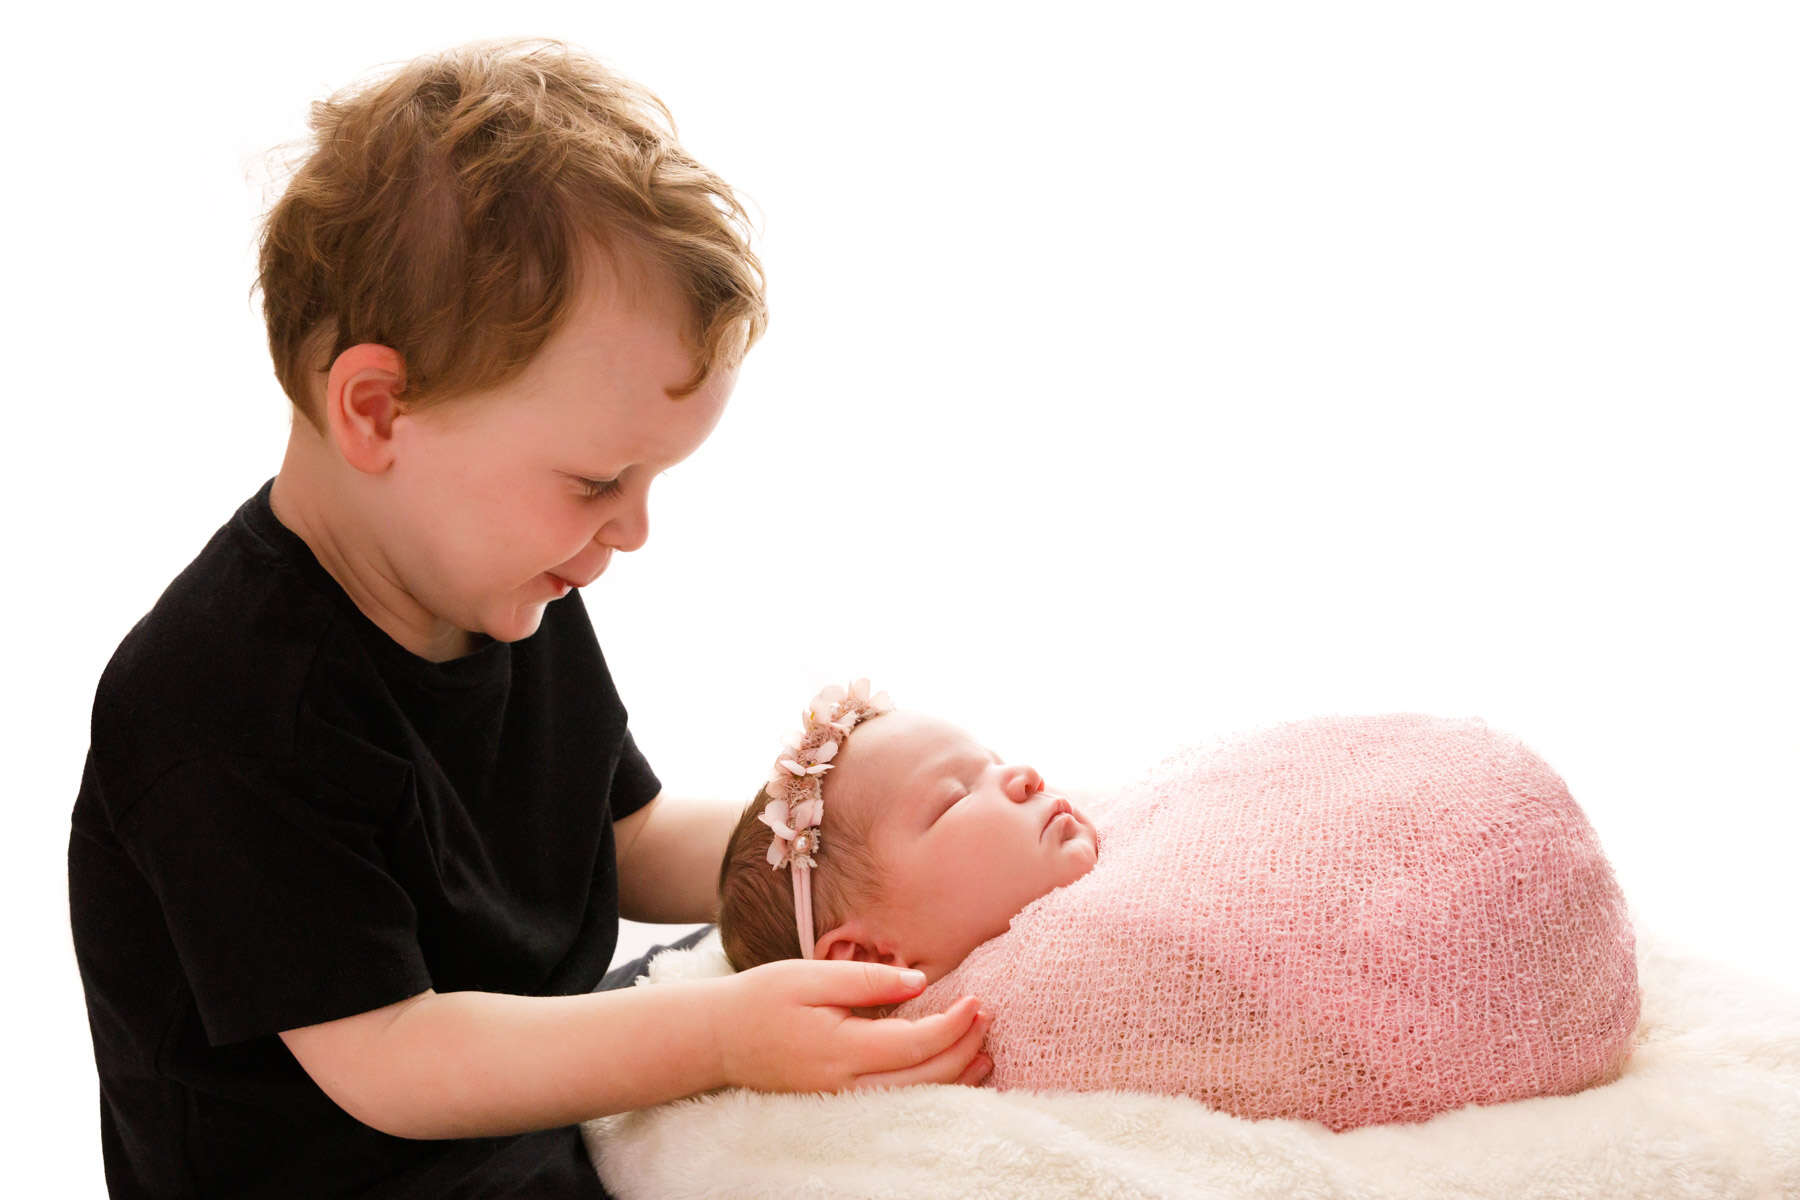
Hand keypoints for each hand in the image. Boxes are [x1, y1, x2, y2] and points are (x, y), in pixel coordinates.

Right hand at [714, 959, 991, 1092]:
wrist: (716, 1038)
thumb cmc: (761, 998)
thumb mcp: (810, 976)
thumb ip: (866, 980)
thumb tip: (919, 982)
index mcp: (840, 1049)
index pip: (915, 1045)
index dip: (954, 1025)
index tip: (976, 1000)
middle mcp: (845, 1083)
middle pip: (924, 1078)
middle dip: (963, 1049)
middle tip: (987, 1017)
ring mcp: (841, 1097)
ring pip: (913, 1096)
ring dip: (954, 1074)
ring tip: (984, 1049)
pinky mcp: (838, 1099)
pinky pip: (896, 1098)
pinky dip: (929, 1084)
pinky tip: (948, 1069)